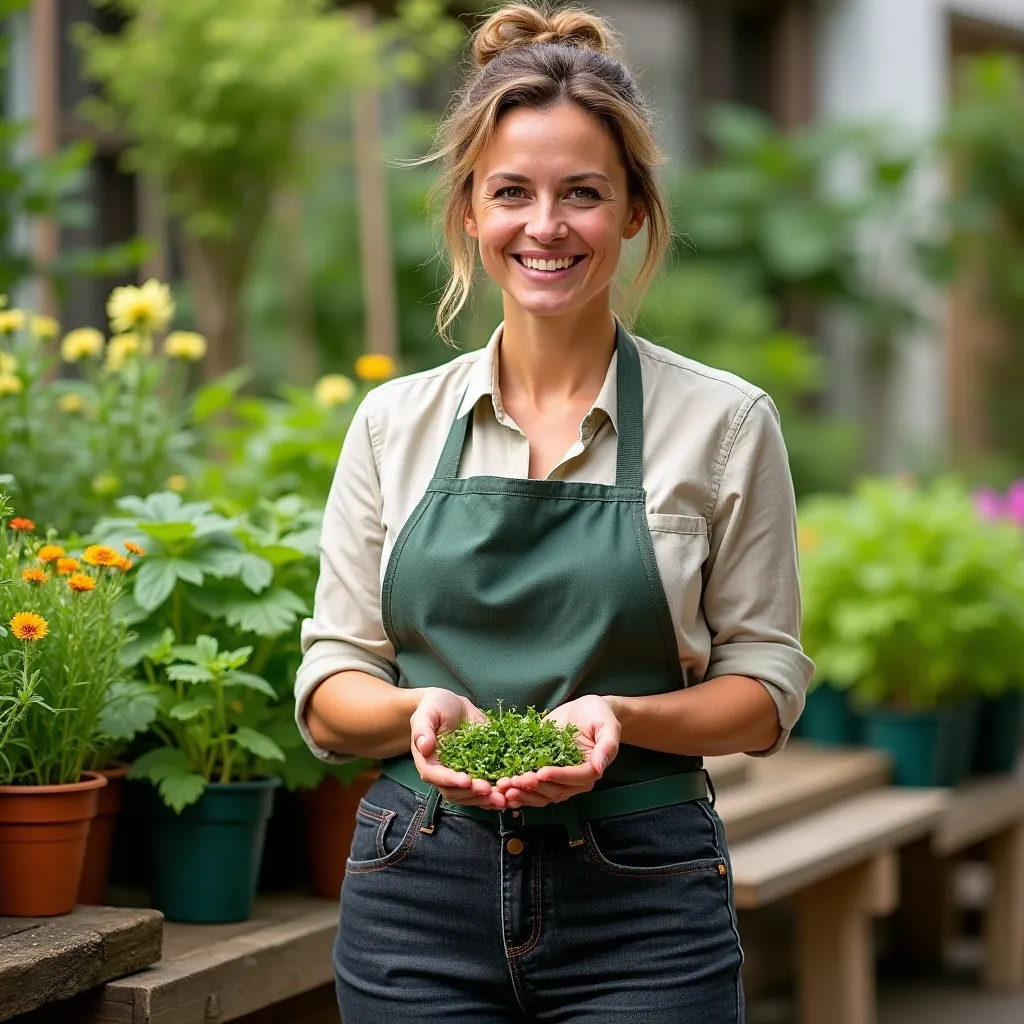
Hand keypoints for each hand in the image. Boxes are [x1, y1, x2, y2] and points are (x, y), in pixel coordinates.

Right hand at [409, 688, 508, 809]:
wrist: (452, 706)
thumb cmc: (435, 707)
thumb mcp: (427, 713)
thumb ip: (423, 730)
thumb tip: (425, 747)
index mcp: (428, 761)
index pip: (436, 776)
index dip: (451, 780)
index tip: (467, 780)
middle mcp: (442, 774)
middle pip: (454, 792)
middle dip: (472, 793)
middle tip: (490, 790)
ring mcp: (460, 776)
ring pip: (469, 796)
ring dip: (485, 800)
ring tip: (503, 798)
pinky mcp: (476, 773)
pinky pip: (483, 791)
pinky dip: (494, 796)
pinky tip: (509, 796)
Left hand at [496, 694, 620, 808]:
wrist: (585, 709)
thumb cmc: (599, 715)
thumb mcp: (608, 726)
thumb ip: (607, 746)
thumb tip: (600, 766)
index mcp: (590, 770)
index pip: (574, 778)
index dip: (558, 777)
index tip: (541, 772)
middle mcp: (573, 779)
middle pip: (554, 790)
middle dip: (533, 787)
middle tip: (515, 780)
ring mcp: (556, 777)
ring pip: (539, 794)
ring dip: (521, 792)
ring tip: (504, 786)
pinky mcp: (541, 770)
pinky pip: (529, 786)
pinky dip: (515, 789)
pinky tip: (500, 788)